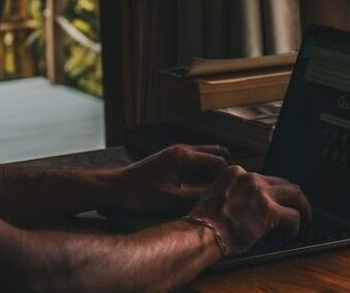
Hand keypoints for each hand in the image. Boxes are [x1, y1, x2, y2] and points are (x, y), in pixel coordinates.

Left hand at [109, 144, 230, 212]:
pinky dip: (207, 169)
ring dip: (217, 168)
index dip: (229, 175)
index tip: (235, 190)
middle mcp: (182, 149)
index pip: (218, 160)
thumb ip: (196, 197)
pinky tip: (206, 185)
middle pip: (217, 152)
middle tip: (231, 187)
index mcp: (183, 156)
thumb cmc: (138, 194)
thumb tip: (218, 197)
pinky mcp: (173, 158)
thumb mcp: (169, 200)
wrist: (114, 187)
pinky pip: (198, 159)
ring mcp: (177, 152)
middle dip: (227, 168)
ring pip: (208, 154)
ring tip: (222, 187)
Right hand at [189, 165, 311, 254]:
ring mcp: (261, 193)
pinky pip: (293, 216)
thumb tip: (248, 205)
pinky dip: (295, 226)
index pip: (263, 178)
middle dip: (292, 196)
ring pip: (295, 194)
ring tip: (305, 218)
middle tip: (298, 207)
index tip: (274, 201)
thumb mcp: (214, 195)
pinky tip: (290, 234)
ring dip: (303, 207)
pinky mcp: (269, 211)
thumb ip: (232, 192)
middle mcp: (251, 178)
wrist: (200, 233)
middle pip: (283, 182)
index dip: (271, 192)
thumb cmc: (203, 222)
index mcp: (236, 172)